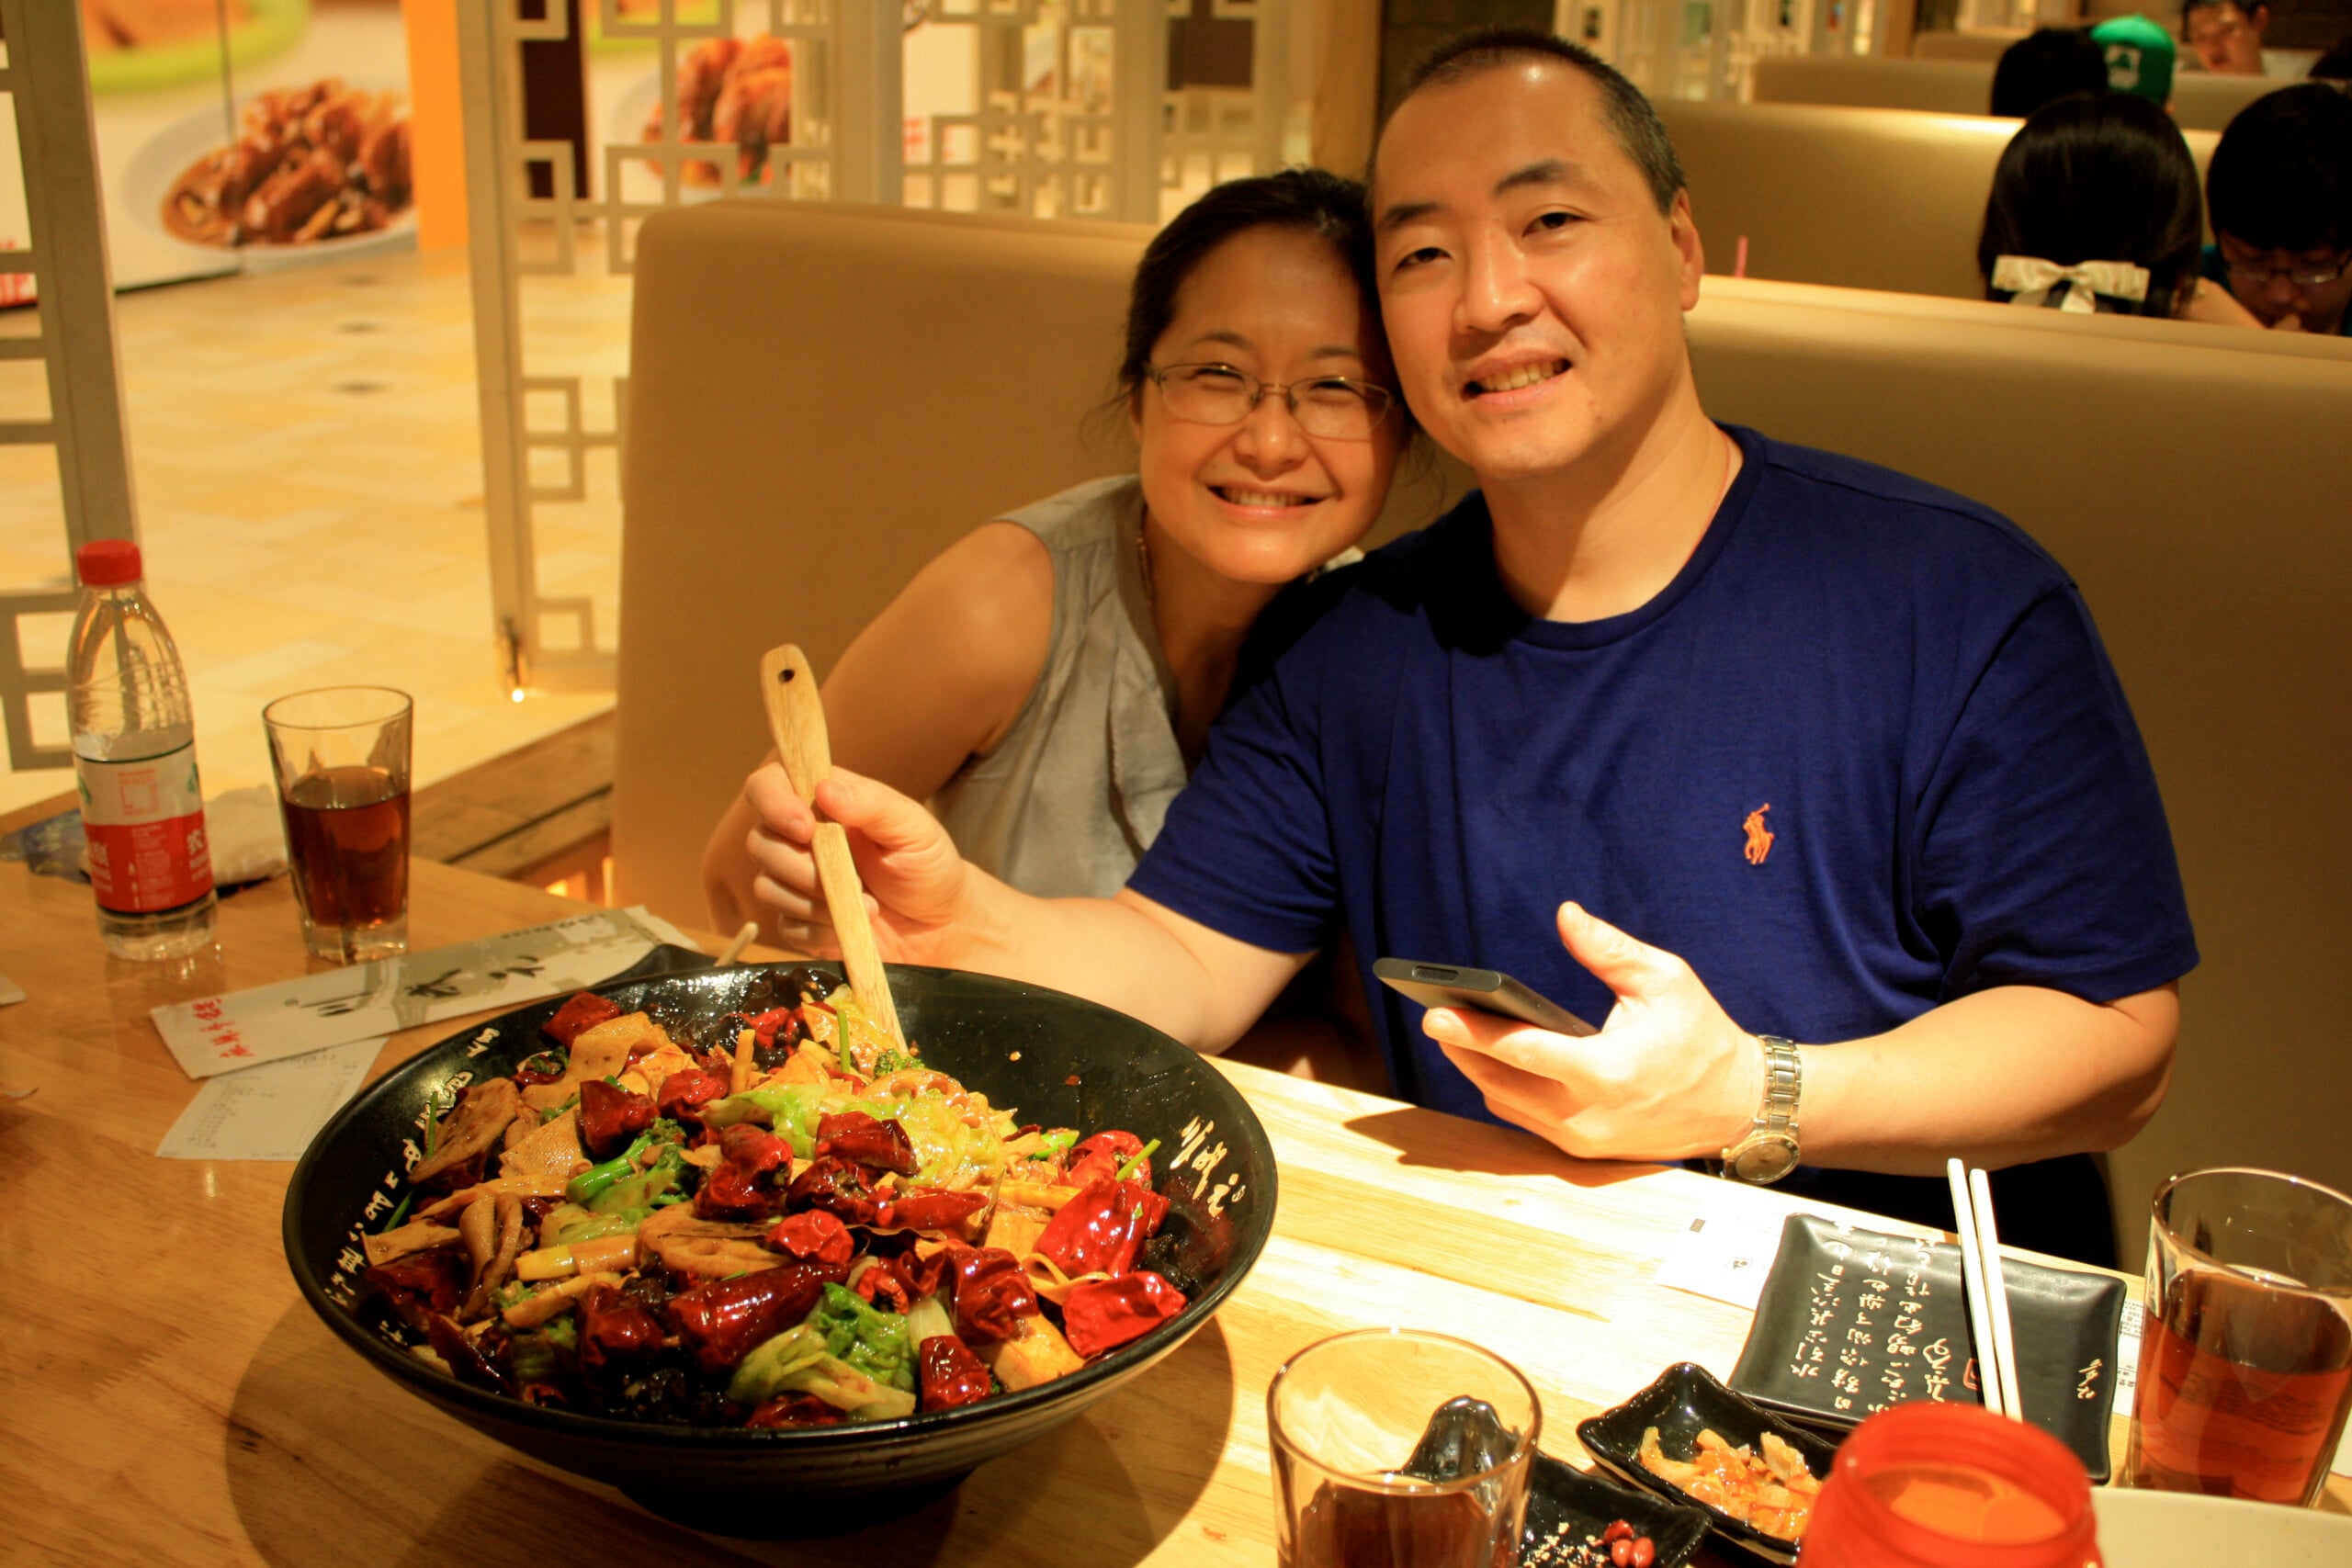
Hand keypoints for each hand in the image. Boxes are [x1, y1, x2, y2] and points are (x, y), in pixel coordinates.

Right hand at [739, 763, 976, 962]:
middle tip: (851, 878)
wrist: (941, 926)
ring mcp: (796, 881)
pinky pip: (786, 925)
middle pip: (759, 841)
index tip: (805, 827)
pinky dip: (819, 928)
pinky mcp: (800, 921)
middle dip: (798, 865)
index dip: (773, 802)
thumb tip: (824, 789)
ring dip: (813, 900)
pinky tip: (854, 925)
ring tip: (867, 905)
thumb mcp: (912, 829)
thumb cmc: (928, 865)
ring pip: (766, 886)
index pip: (768, 785)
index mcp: (822, 802)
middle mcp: (801, 838)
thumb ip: (872, 805)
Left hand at [1423, 902, 1761, 1161]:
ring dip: (1478, 1072)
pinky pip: (1526, 1122)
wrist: (1737, 1105)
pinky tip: (1490, 1060)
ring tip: (1455, 1033)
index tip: (1437, 1014)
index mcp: (1608, 1072)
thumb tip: (1566, 915)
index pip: (1524, 1052)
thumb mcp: (1664, 979)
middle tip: (1435, 1016)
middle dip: (1463, 1050)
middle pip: (1500, 1084)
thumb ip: (1609, 949)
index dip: (1475, 1033)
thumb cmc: (1701, 1036)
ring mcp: (1583, 1142)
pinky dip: (1504, 1091)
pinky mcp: (1583, 1153)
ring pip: (1507, 1106)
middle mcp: (1588, 1116)